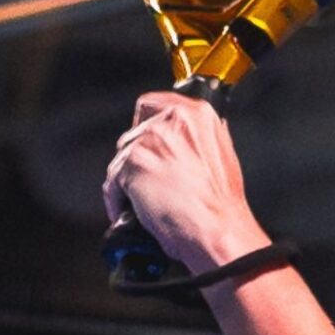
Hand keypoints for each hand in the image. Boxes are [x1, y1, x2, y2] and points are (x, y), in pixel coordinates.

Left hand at [103, 91, 268, 272]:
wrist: (217, 230)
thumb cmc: (221, 206)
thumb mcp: (222, 157)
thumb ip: (198, 140)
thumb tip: (183, 140)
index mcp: (197, 114)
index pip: (152, 104)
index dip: (145, 127)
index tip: (145, 144)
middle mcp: (173, 119)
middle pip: (133, 133)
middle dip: (136, 159)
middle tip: (148, 183)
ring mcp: (151, 139)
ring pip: (121, 157)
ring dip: (126, 181)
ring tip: (140, 204)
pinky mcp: (133, 163)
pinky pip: (112, 181)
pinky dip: (117, 199)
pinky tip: (132, 213)